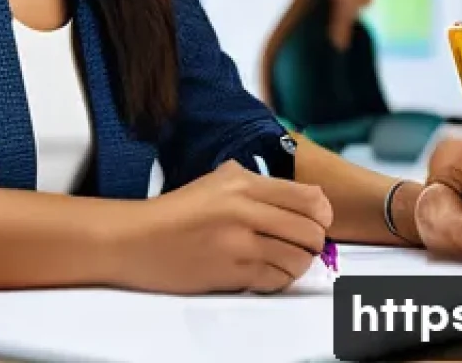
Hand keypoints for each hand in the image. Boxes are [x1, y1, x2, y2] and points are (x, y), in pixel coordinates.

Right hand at [119, 161, 332, 293]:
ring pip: (298, 259)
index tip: (319, 219)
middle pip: (310, 231)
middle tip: (305, 242)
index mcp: (242, 183)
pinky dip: (280, 279)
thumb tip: (303, 197)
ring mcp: (239, 244)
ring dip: (298, 262)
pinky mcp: (232, 273)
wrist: (139, 239)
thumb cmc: (178, 210)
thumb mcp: (217, 180)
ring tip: (285, 257)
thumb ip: (257, 182)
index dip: (322, 212)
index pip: (308, 198)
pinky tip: (267, 270)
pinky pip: (277, 281)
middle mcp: (244, 210)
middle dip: (314, 241)